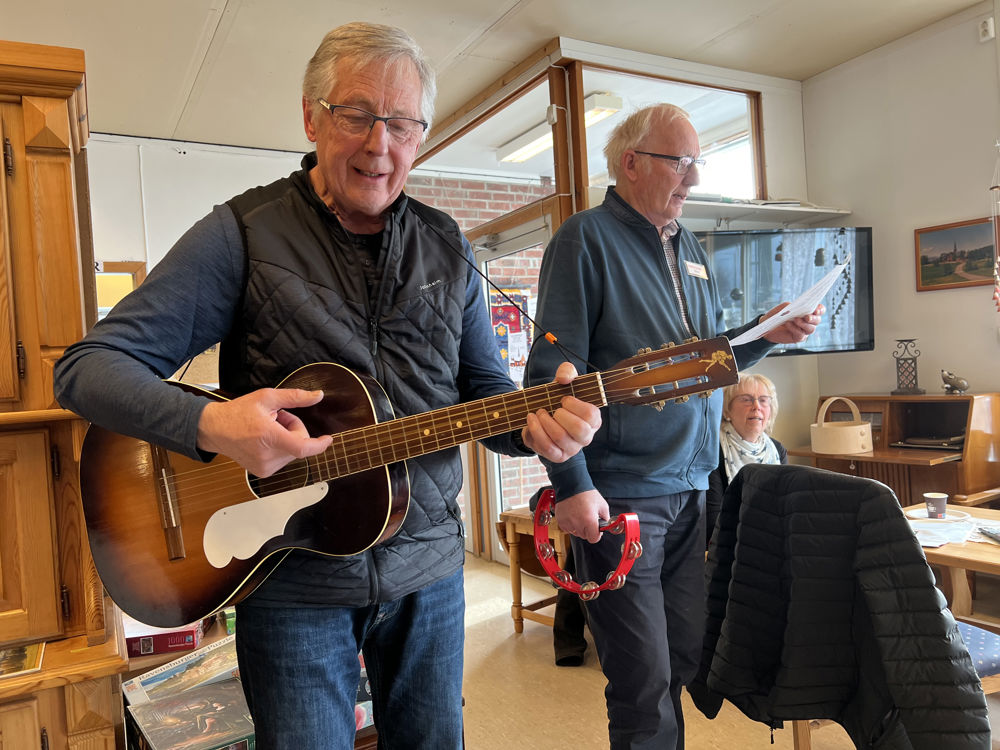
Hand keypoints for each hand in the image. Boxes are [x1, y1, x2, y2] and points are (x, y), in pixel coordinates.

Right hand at [196, 388, 333, 476]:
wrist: (214, 429)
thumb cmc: (238, 412)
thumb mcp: (267, 397)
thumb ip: (295, 397)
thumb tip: (317, 396)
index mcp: (269, 437)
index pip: (302, 448)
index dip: (319, 444)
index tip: (328, 439)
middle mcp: (267, 456)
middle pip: (299, 445)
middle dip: (294, 430)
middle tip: (277, 418)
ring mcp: (264, 467)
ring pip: (292, 452)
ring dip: (286, 439)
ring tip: (268, 428)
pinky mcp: (262, 472)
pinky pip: (283, 459)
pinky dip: (279, 448)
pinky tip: (264, 440)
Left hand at [520, 362, 600, 462]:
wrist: (541, 414)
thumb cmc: (558, 398)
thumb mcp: (564, 381)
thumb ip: (567, 371)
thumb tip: (564, 379)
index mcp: (594, 420)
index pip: (591, 415)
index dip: (576, 405)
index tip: (564, 399)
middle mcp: (586, 437)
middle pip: (579, 429)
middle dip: (561, 415)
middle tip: (553, 409)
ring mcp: (572, 449)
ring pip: (560, 437)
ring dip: (545, 422)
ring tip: (539, 412)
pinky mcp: (557, 456)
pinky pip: (547, 447)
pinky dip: (536, 430)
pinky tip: (532, 419)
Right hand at [554, 489, 609, 542]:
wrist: (572, 485)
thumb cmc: (586, 494)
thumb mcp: (602, 505)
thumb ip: (606, 518)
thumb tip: (605, 526)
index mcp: (589, 521)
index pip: (594, 539)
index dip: (596, 535)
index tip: (596, 530)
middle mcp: (578, 523)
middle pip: (584, 536)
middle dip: (588, 530)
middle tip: (588, 518)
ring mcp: (568, 523)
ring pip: (575, 533)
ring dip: (578, 527)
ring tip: (579, 515)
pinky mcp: (561, 521)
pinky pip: (567, 529)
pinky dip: (570, 524)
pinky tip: (572, 515)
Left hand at [762, 303, 824, 343]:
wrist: (769, 324)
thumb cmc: (779, 314)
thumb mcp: (786, 307)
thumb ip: (794, 306)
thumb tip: (799, 310)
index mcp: (808, 312)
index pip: (820, 310)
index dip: (820, 310)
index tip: (816, 309)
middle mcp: (809, 322)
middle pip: (817, 320)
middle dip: (813, 318)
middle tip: (807, 317)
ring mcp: (804, 330)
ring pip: (811, 329)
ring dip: (804, 324)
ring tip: (795, 320)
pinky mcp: (798, 338)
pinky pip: (800, 334)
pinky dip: (794, 328)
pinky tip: (788, 324)